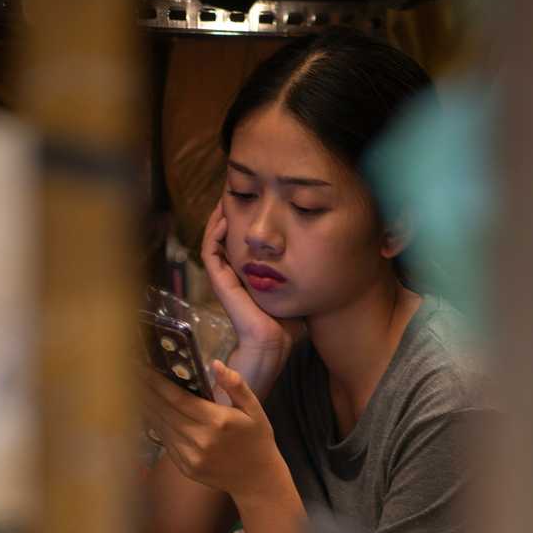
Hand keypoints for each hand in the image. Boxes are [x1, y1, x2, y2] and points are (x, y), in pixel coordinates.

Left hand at [143, 359, 281, 496]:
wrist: (257, 479)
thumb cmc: (257, 439)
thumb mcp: (254, 409)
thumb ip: (235, 385)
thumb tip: (216, 363)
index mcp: (217, 421)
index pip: (179, 399)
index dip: (158, 384)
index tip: (144, 369)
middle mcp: (200, 439)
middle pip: (164, 411)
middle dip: (146, 391)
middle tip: (132, 374)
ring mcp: (191, 456)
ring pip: (161, 427)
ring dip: (147, 408)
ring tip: (135, 390)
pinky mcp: (186, 468)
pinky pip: (165, 443)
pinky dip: (156, 426)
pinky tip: (150, 413)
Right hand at [201, 200, 303, 357]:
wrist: (274, 342)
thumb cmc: (288, 322)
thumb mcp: (296, 284)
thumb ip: (301, 268)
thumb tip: (322, 249)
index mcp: (248, 272)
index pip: (242, 238)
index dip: (246, 218)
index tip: (257, 200)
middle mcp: (233, 272)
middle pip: (226, 233)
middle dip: (232, 211)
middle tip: (239, 190)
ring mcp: (224, 276)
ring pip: (213, 238)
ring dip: (219, 217)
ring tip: (228, 197)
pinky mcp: (219, 281)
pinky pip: (209, 250)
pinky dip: (214, 232)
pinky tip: (225, 217)